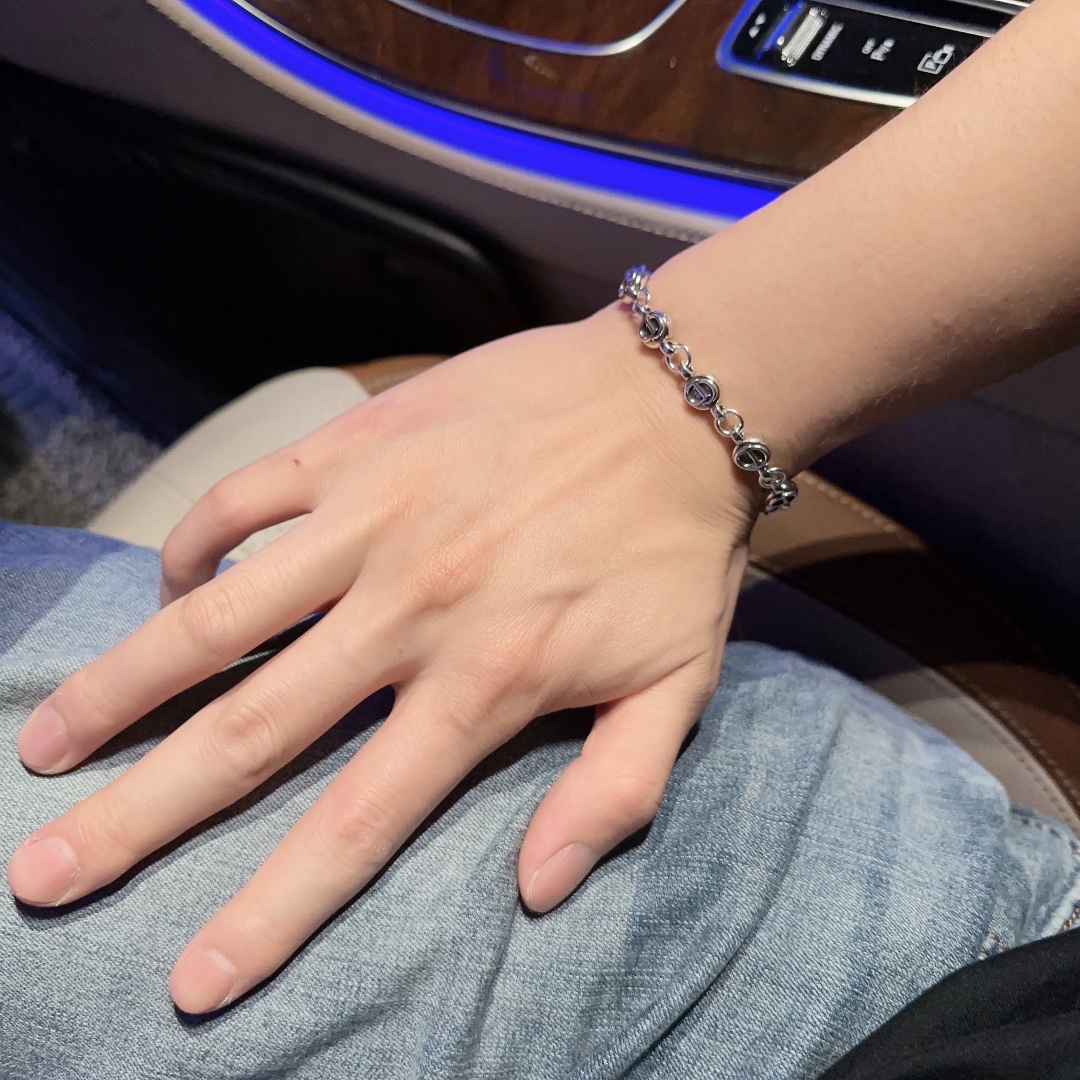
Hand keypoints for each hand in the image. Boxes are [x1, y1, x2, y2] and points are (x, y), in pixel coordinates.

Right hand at [7, 306, 756, 1012]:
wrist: (673, 397)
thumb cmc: (676, 546)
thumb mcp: (677, 686)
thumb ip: (612, 796)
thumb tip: (536, 895)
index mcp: (483, 684)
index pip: (356, 825)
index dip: (271, 911)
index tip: (194, 977)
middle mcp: (407, 613)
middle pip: (248, 733)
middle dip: (140, 815)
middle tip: (44, 873)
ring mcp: (372, 521)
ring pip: (214, 618)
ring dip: (121, 686)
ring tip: (46, 740)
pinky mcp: (357, 446)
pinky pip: (245, 500)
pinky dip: (193, 545)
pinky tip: (172, 581)